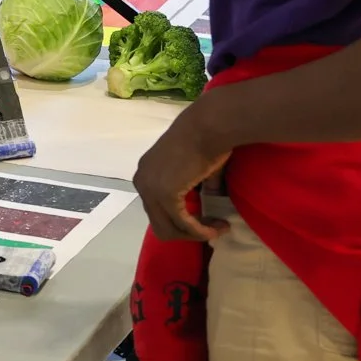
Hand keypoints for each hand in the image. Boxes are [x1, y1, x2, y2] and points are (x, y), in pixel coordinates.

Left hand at [132, 101, 230, 243]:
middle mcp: (141, 181)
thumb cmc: (206, 138)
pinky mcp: (164, 196)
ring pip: (168, 229)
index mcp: (145, 172)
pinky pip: (183, 224)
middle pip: (159, 224)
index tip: (207, 220)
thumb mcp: (194, 169)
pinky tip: (217, 227)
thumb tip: (208, 209)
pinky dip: (201, 230)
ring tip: (218, 228)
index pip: (157, 209)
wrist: (208, 126)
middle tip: (213, 228)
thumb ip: (195, 189)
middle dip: (187, 232)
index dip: (181, 220)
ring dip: (195, 234)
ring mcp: (149, 189)